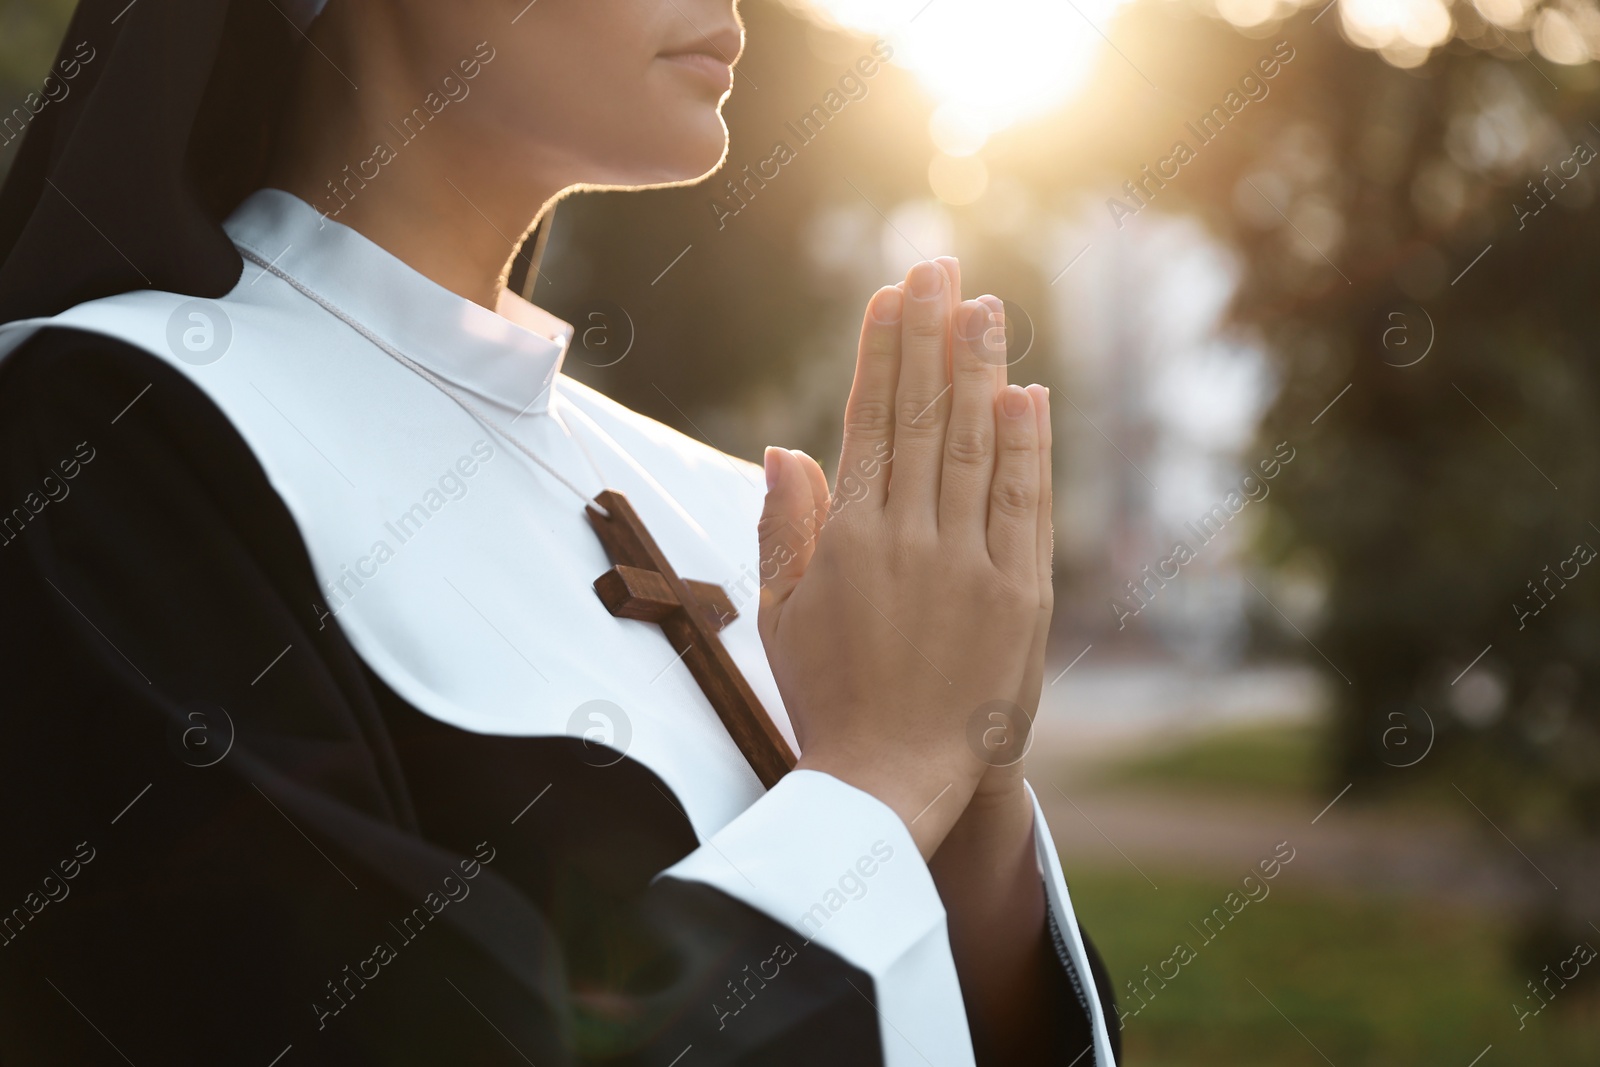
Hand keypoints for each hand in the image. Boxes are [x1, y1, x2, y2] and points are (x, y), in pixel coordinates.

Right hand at [756, 258, 1048, 857]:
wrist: (893, 780)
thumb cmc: (828, 697)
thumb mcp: (780, 613)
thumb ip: (785, 526)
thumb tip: (784, 448)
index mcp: (849, 539)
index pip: (869, 420)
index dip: (881, 351)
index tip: (891, 295)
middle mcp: (912, 538)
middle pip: (925, 415)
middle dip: (931, 335)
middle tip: (940, 266)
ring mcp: (972, 564)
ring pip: (977, 446)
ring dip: (981, 369)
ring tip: (984, 306)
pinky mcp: (1021, 596)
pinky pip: (1025, 505)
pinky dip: (1029, 447)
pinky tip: (1027, 394)